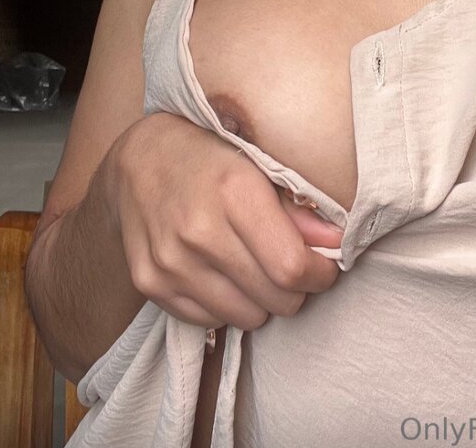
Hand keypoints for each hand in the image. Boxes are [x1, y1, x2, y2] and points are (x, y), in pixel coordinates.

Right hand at [107, 112, 343, 330]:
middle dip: (295, 289)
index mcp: (233, 192)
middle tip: (291, 265)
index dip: (319, 274)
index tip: (323, 266)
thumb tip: (337, 242)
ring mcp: (170, 261)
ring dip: (261, 300)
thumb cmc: (210, 154)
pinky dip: (226, 304)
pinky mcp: (149, 283)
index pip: (291, 266)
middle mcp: (198, 231)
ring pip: (245, 317)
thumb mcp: (259, 162)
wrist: (139, 158)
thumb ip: (298, 206)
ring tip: (255, 266)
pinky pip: (209, 320)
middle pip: (274, 299)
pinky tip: (223, 272)